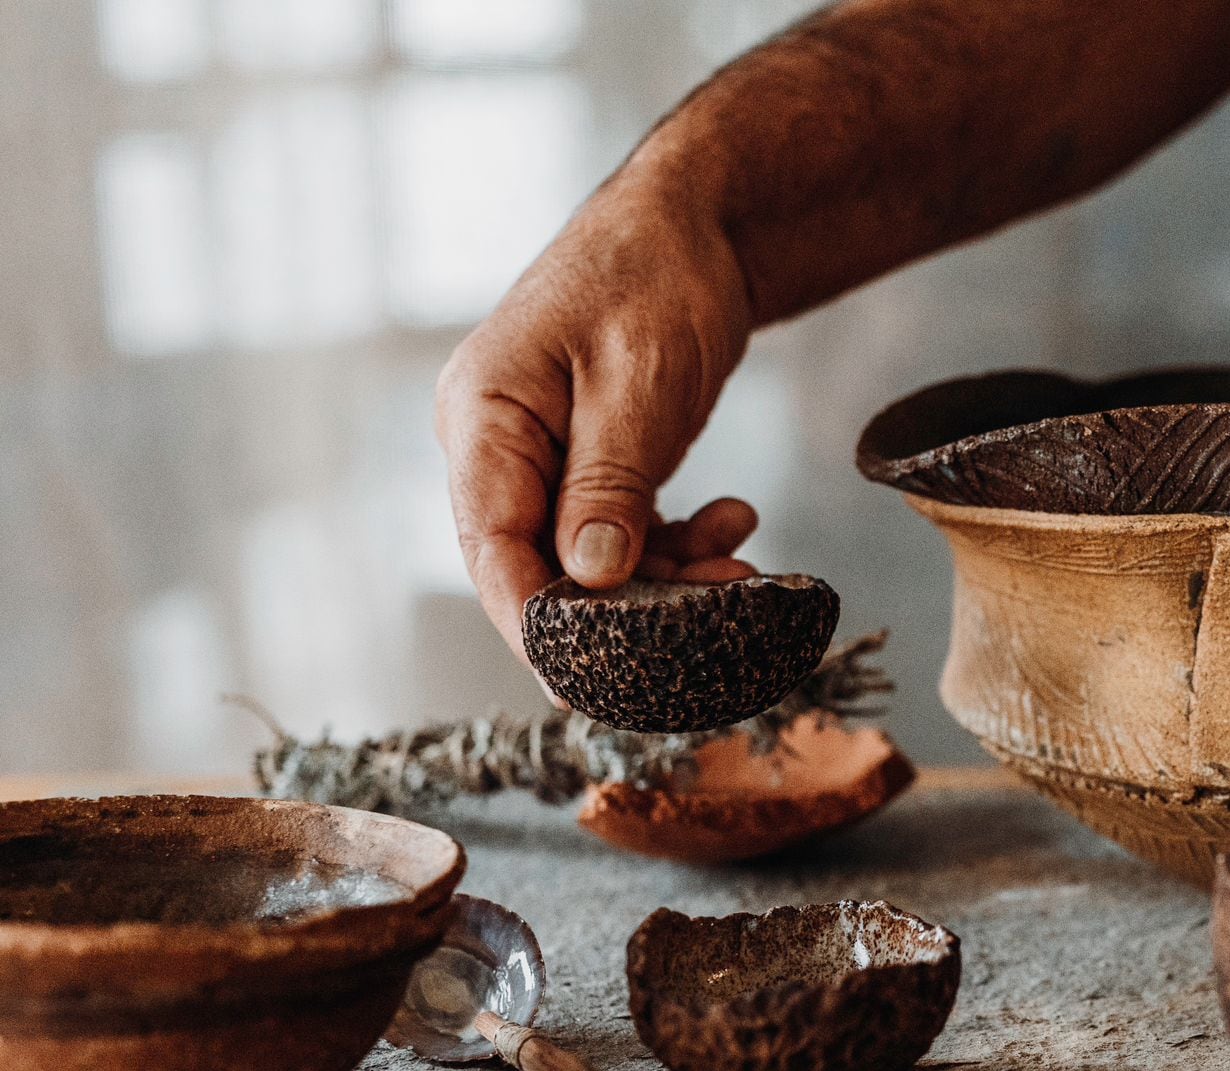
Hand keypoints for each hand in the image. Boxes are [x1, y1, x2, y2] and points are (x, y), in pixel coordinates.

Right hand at [434, 170, 756, 663]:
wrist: (698, 225)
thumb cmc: (656, 278)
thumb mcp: (637, 382)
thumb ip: (608, 482)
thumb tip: (587, 580)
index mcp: (483, 418)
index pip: (492, 550)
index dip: (536, 625)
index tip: (585, 682)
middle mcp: (500, 447)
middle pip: (539, 569)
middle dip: (622, 611)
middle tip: (703, 633)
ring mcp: (543, 460)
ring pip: (592, 562)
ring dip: (668, 581)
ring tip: (741, 573)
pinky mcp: (590, 468)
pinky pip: (623, 536)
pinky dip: (679, 546)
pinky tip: (736, 525)